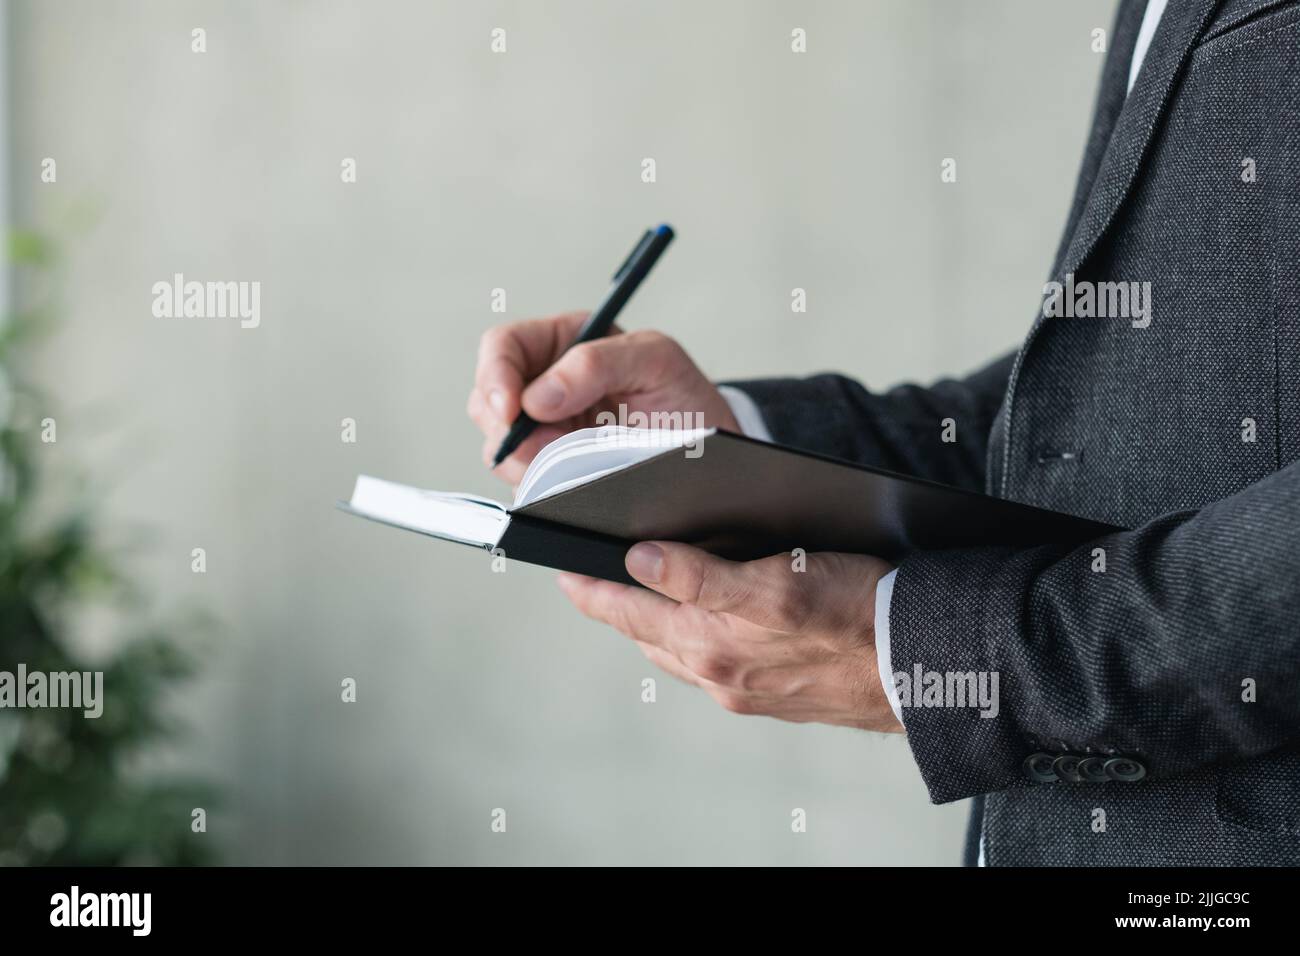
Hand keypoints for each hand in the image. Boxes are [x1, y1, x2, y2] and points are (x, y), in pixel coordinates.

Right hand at [468, 312, 739, 483]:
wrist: (709, 454)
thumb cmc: (685, 397)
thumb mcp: (657, 362)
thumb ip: (598, 363)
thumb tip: (537, 396)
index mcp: (564, 342)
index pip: (503, 347)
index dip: (495, 377)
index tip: (510, 411)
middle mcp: (546, 383)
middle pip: (487, 400)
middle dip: (506, 429)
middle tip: (546, 449)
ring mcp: (545, 429)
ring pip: (500, 446)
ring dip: (524, 461)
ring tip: (570, 465)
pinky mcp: (551, 468)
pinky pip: (522, 479)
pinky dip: (536, 485)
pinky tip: (569, 483)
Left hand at [557, 542, 903, 732]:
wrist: (923, 671)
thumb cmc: (859, 618)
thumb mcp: (775, 584)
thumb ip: (701, 576)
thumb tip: (638, 560)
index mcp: (710, 645)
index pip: (628, 612)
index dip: (592, 589)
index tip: (562, 571)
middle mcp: (721, 672)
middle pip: (649, 632)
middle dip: (618, 604)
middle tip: (592, 580)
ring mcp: (747, 686)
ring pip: (680, 649)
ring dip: (655, 622)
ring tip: (640, 596)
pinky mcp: (775, 689)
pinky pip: (716, 661)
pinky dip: (697, 636)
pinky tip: (708, 621)